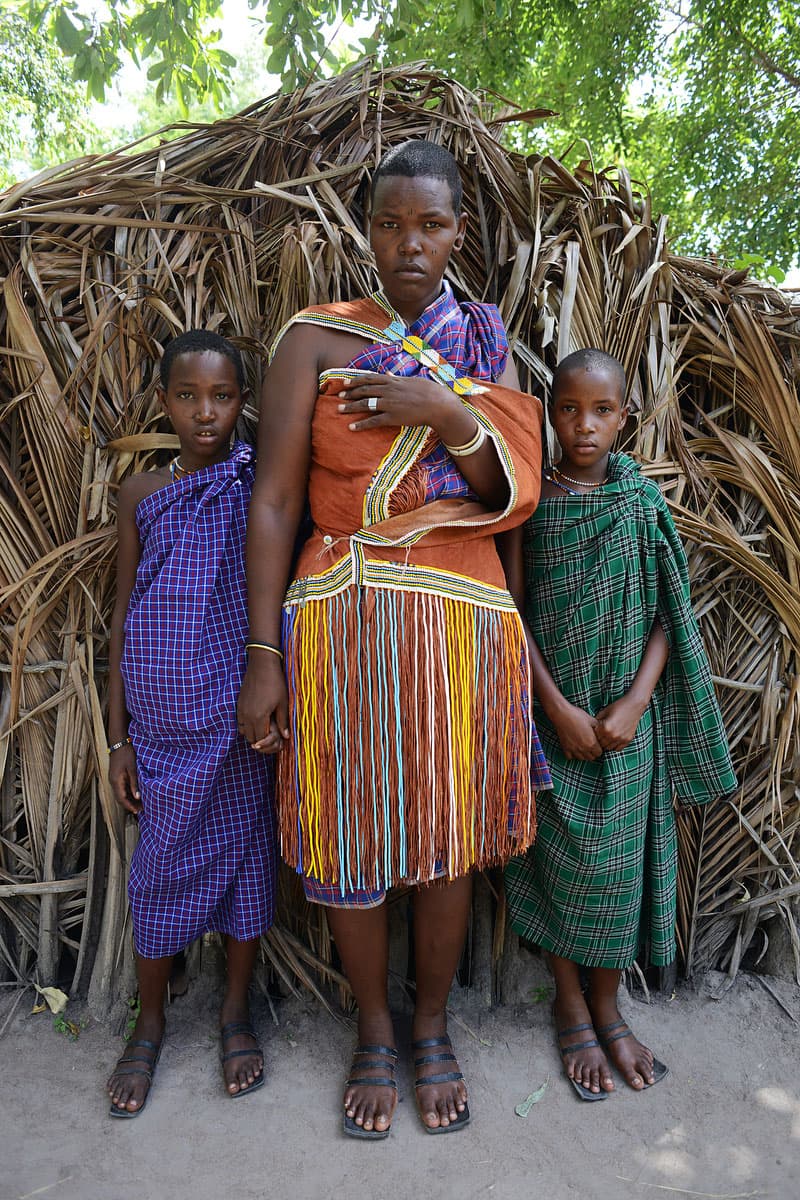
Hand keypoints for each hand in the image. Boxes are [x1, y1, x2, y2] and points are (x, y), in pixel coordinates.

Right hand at [108, 745, 140, 814]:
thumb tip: (138, 797)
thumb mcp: (133, 769)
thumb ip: (134, 783)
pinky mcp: (117, 776)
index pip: (121, 799)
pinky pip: (121, 788)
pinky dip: (128, 793)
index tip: (138, 811)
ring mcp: (114, 779)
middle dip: (130, 805)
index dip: (129, 806)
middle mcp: (113, 781)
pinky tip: (136, 794)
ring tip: (141, 804)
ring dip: (129, 800)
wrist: (120, 742)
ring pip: (121, 794)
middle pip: (120, 798)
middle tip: (142, 809)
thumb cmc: (127, 753)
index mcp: (116, 781)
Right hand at [237, 656, 289, 754]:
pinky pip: (240, 722)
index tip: (277, 741)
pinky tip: (257, 719)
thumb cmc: (275, 683)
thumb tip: (286, 736)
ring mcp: (241, 710)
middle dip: (260, 740)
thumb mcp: (283, 703)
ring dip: (252, 733)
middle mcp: (247, 716)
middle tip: (271, 735)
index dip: (269, 743)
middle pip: (250, 738)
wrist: (262, 665)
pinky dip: (247, 725)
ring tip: (264, 727)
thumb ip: (283, 721)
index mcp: (259, 717)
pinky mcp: (239, 704)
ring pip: (243, 731)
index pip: (261, 740)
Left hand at [337, 372, 460, 434]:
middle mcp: (388, 390)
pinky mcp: (392, 417)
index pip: (370, 378)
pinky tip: (352, 427)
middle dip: (350, 393)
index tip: (346, 383)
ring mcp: (389, 404)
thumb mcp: (412, 380)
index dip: (356, 380)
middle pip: (364, 390)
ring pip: (365, 404)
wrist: (438, 404)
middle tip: (340, 396)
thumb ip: (399, 379)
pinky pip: (373, 421)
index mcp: (393, 380)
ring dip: (351, 407)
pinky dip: (361, 424)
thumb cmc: (429, 391)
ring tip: (340, 409)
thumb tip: (391, 374)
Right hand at [551, 702, 603, 760]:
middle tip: (590, 745)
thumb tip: (603, 733)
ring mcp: (573, 749)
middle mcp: (583, 748)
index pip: (599, 753)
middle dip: (592, 753)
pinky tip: (574, 748)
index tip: (597, 744)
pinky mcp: (565, 748)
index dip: (599, 749)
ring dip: (583, 754)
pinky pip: (570, 757)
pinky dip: (572, 754)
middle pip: (591, 758)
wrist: (562, 714)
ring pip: (581, 759)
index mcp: (592, 742)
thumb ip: (599, 729)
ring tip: (583, 747)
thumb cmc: (578, 715)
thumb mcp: (592, 720)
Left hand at [595, 696, 644, 750]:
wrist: (634, 705)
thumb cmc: (617, 706)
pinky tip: (614, 738)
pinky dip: (614, 746)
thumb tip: (590, 729)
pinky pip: (618, 749)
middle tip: (600, 735)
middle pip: (601, 744)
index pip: (595, 738)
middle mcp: (613, 735)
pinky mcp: (628, 740)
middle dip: (599, 740)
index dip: (593, 735)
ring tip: (606, 737)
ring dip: (606, 744)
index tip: (594, 732)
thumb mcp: (603, 712)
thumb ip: (596, 721)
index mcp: (605, 728)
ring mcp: (621, 739)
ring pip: (609, 748)